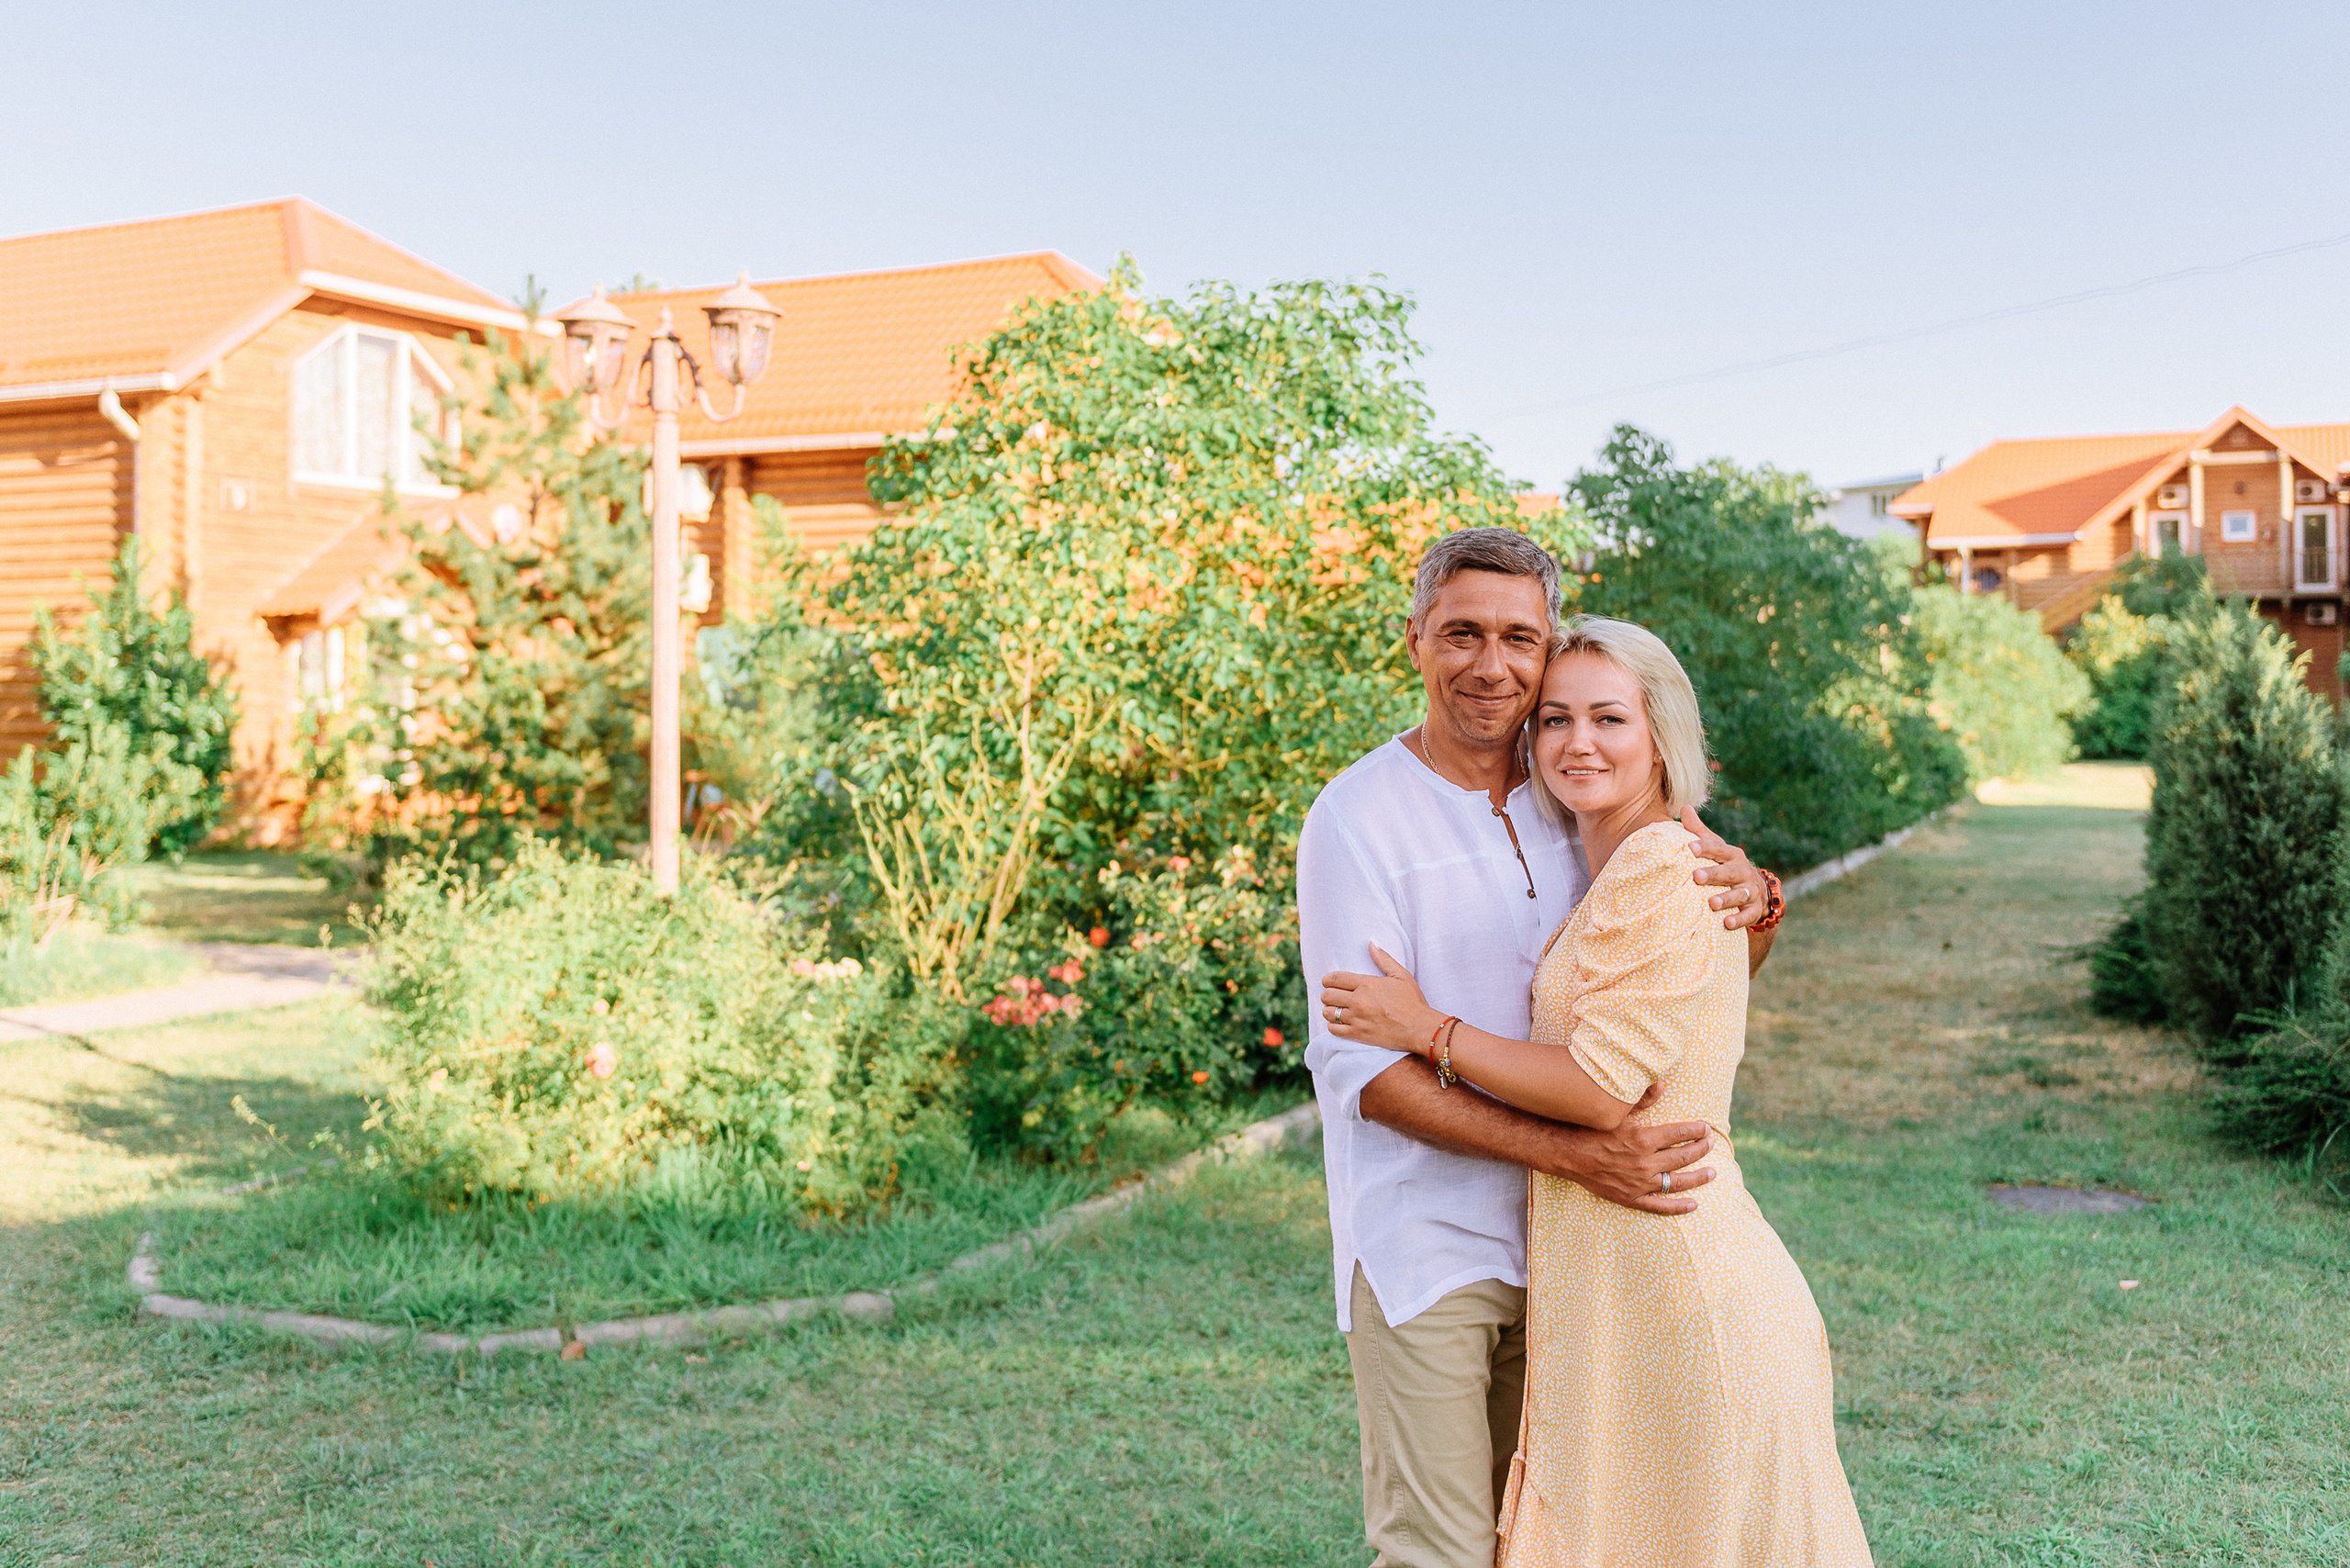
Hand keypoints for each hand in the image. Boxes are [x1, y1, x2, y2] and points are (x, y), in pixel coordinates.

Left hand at [1320, 943, 1441, 1053]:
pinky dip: (1333, 1026)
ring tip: (1337, 1010)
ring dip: (1329, 1011)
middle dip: (1328, 995)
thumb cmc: (1413, 1001)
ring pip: (1328, 1013)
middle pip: (1327, 995)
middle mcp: (1358, 1000)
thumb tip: (1371, 942)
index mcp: (1367, 984)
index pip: (1334, 979)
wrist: (1420, 1028)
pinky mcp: (1358, 1034)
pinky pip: (1333, 1029)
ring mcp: (1357, 1018)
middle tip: (1334, 997)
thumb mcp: (1401, 976)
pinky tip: (1340, 1023)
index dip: (1327, 980)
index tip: (1329, 983)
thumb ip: (1384, 959)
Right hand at [1532, 1084, 1716, 1214]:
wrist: (1566, 1154)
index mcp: (1643, 1139)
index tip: (1706, 1127)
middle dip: (1701, 1148)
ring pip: (1677, 1182)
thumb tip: (1663, 1085)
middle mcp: (1645, 1163)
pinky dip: (1678, 1207)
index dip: (1696, 1130)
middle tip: (1712, 1143)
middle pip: (1683, 1156)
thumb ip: (1642, 1099)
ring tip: (1713, 1171)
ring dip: (1698, 1177)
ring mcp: (1639, 1183)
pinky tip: (1694, 1204)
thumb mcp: (1616, 1112)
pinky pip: (1659, 1206)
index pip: (1680, 1133)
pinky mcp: (1630, 1198)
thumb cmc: (1590, 1129)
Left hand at [1683, 806, 1769, 931]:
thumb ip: (1700, 831)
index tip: (1690, 848)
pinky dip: (1739, 920)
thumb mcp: (1717, 848)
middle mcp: (1742, 871)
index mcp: (1732, 855)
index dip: (1705, 848)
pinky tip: (1727, 923)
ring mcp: (1750, 891)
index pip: (1718, 849)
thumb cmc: (1727, 865)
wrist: (1758, 890)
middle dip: (1713, 875)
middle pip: (1728, 872)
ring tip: (1711, 903)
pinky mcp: (1754, 910)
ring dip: (1726, 899)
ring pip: (1739, 894)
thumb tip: (1685, 806)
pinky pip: (1748, 916)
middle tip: (1696, 877)